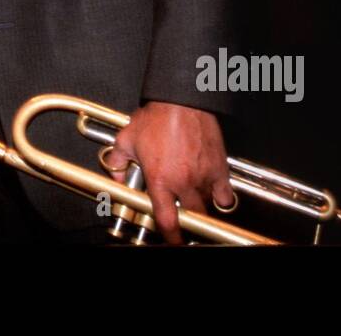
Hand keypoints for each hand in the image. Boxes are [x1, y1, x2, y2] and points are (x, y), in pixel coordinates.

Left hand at [105, 101, 233, 244]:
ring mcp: (203, 177)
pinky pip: (225, 195)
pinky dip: (220, 197)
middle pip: (192, 217)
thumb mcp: (126, 139)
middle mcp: (183, 182)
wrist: (180, 101)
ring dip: (200, 206)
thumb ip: (118, 161)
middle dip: (188, 220)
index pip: (167, 221)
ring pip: (207, 206)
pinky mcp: (219, 168)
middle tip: (183, 216)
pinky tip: (213, 191)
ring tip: (193, 198)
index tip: (172, 238)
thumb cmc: (157, 117)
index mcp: (160, 180)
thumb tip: (115, 174)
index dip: (171, 236)